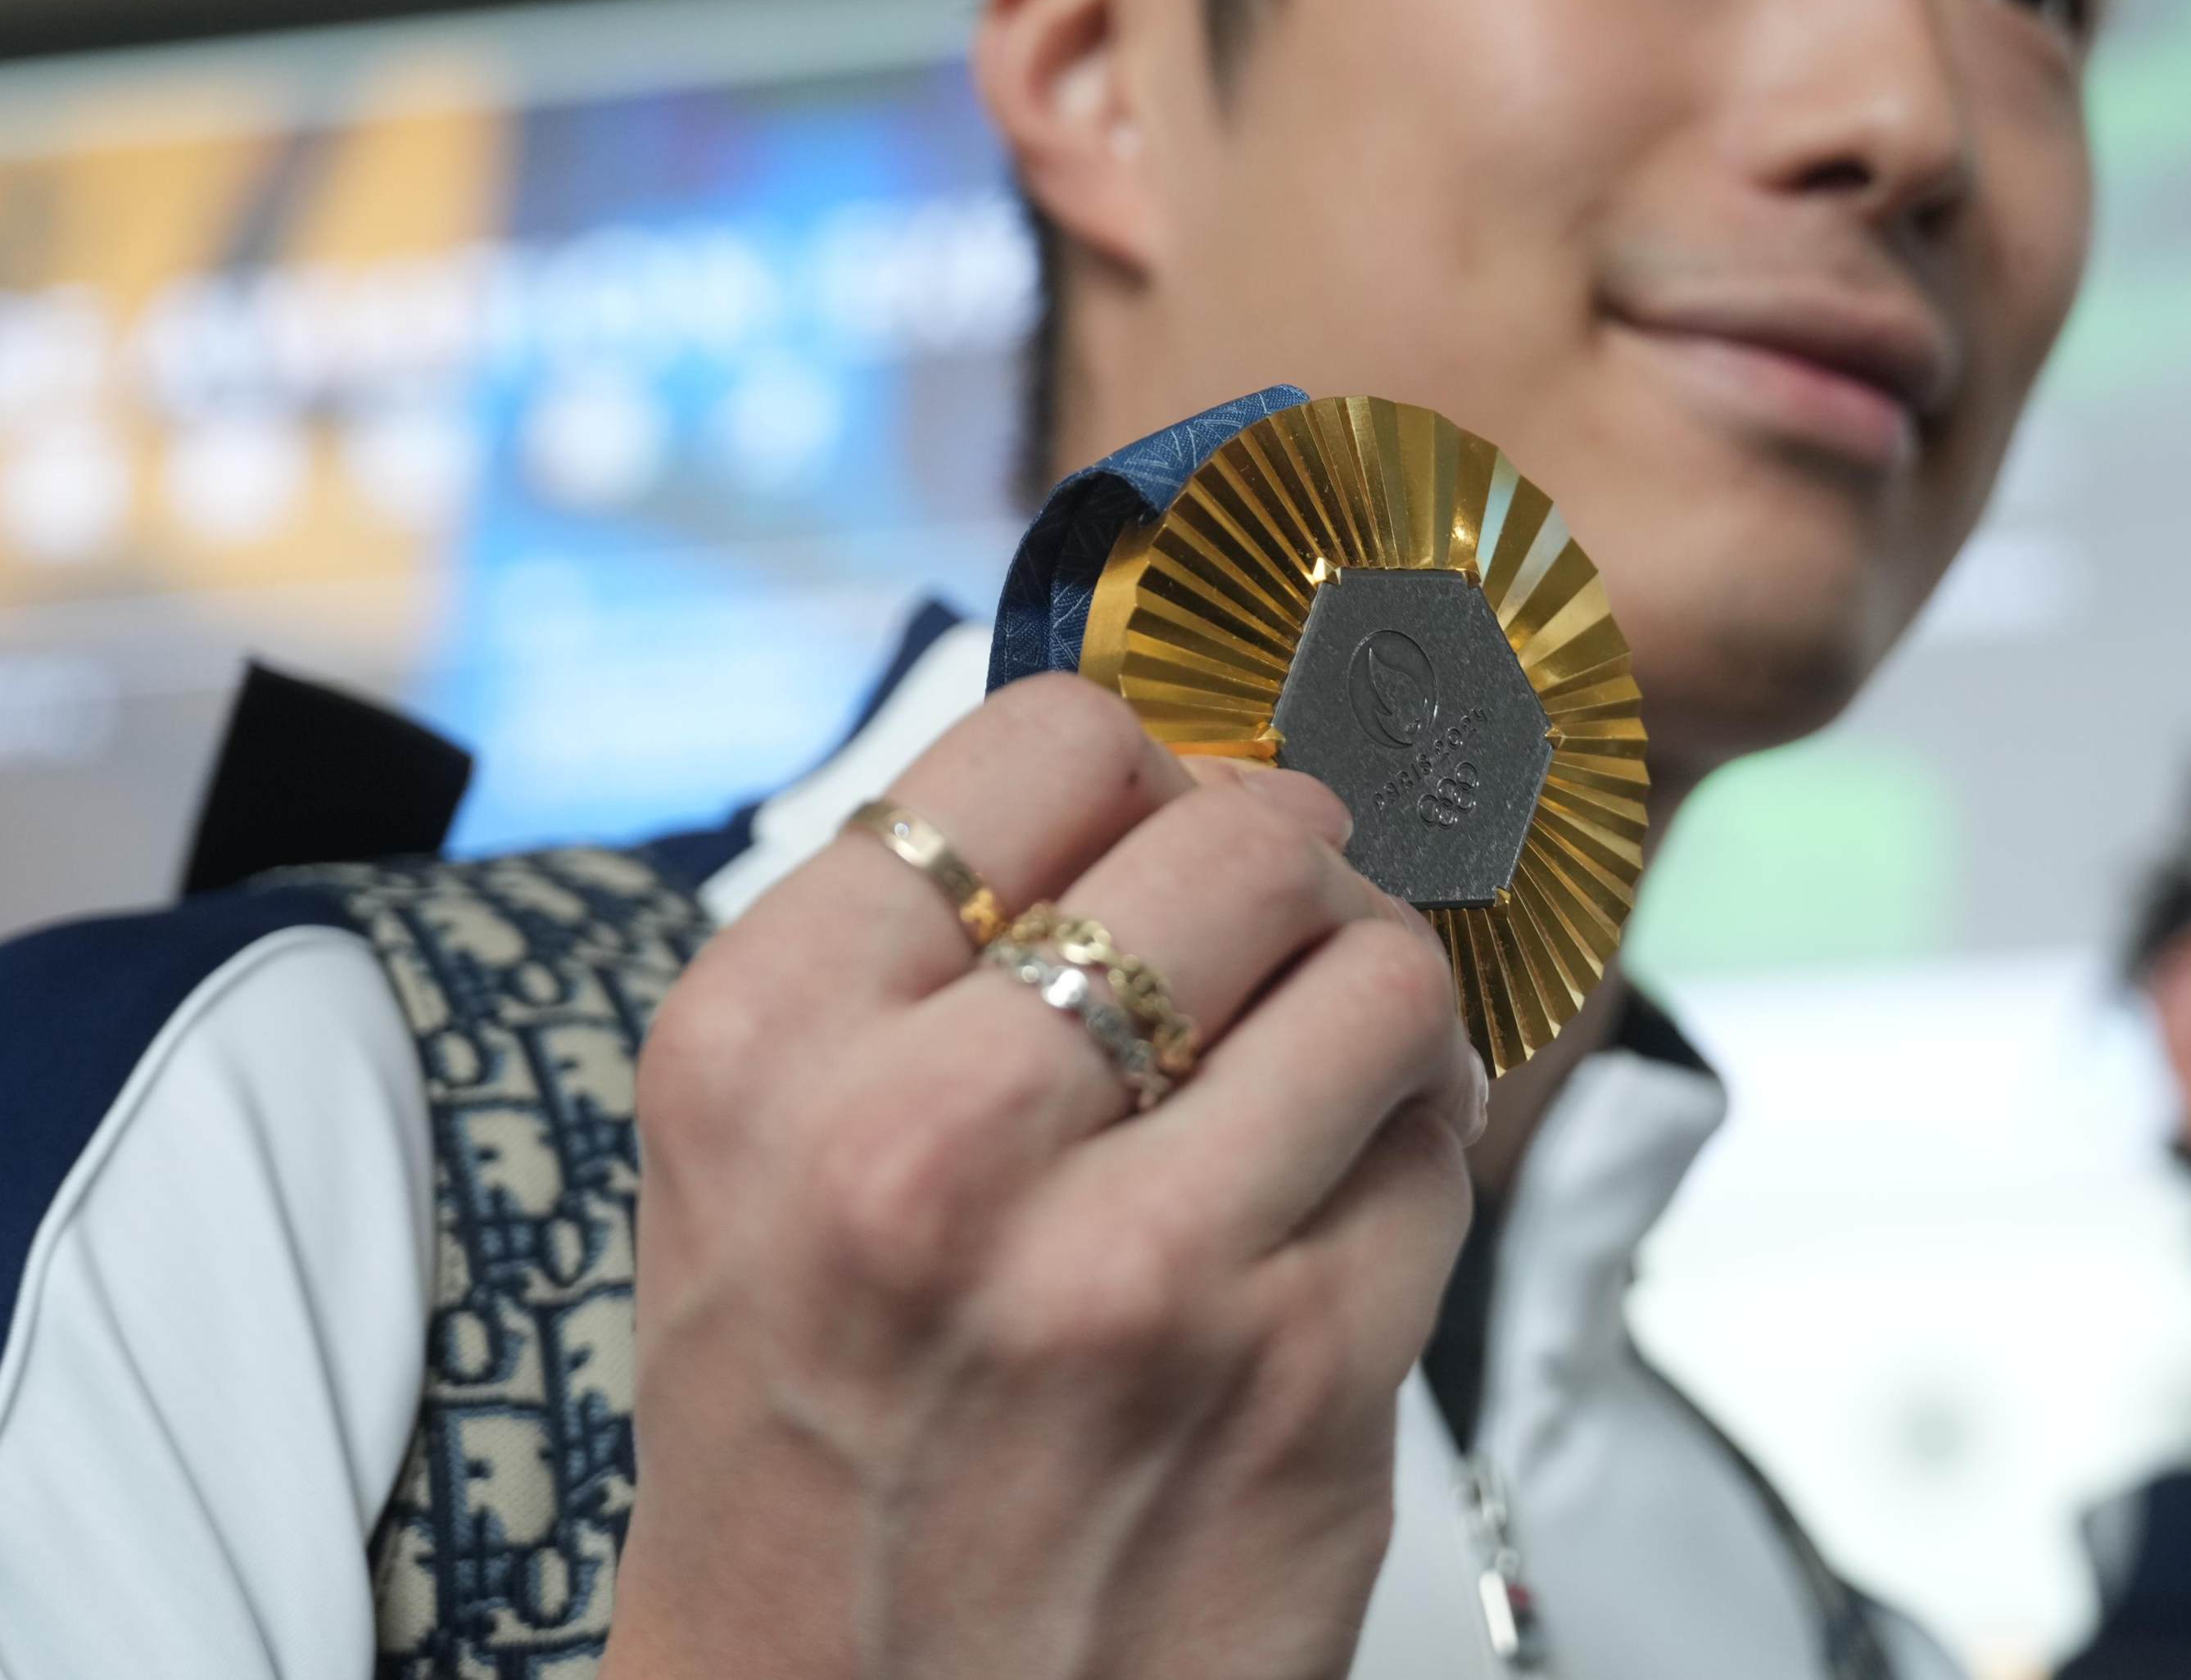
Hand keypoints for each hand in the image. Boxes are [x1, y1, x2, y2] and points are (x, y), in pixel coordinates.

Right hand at [605, 672, 1484, 1679]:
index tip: (1148, 834)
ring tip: (1321, 1060)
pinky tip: (1338, 1203)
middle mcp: (929, 1145)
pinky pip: (1438, 1148)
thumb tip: (1145, 770)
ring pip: (1380, 972)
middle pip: (1242, 834)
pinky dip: (1412, 1154)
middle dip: (1284, 868)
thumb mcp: (753, 1172)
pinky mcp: (1301, 1376)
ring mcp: (1132, 1267)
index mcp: (764, 1057)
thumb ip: (907, 965)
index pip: (1040, 742)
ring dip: (1373, 1000)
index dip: (1132, 771)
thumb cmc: (811, 1449)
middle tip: (1269, 933)